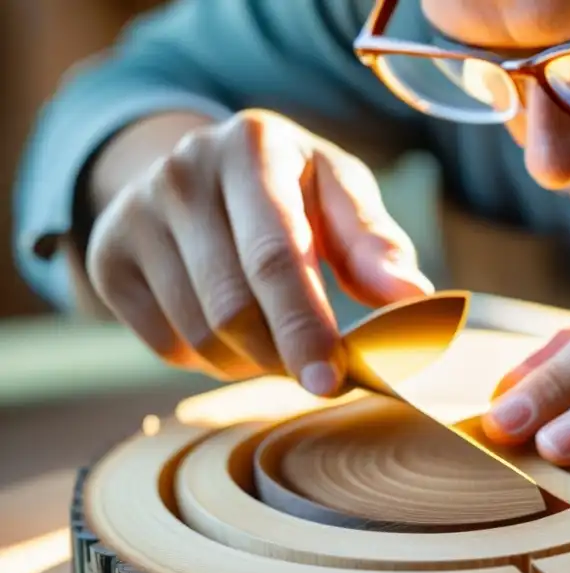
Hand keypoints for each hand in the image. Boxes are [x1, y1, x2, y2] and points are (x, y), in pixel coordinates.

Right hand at [86, 109, 432, 394]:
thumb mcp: (339, 193)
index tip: (330, 380)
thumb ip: (376, 243)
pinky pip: (166, 346)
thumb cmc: (290, 189)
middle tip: (319, 372)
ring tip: (278, 337)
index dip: (304, 325)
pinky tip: (232, 330)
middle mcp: (183, 173)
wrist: (198, 171)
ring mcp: (135, 215)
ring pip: (200, 334)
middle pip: (232, 307)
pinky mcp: (109, 260)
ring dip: (251, 360)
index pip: (275, 256)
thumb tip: (413, 296)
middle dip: (283, 355)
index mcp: (251, 147)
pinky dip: (210, 360)